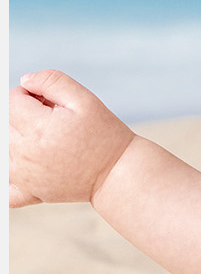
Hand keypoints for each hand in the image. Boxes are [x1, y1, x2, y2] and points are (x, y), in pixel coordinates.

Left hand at [9, 70, 134, 208]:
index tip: (50, 101)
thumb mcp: (85, 99)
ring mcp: (24, 176)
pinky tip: (27, 163)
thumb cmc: (104, 135)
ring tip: (45, 139)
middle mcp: (25, 153)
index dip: (30, 94)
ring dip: (17, 137)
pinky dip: (10, 173)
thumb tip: (26, 81)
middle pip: (5, 122)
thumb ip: (53, 82)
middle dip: (23, 113)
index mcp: (38, 128)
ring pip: (3, 147)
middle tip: (52, 119)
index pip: (12, 100)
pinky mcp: (29, 192)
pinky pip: (5, 186)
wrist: (117, 173)